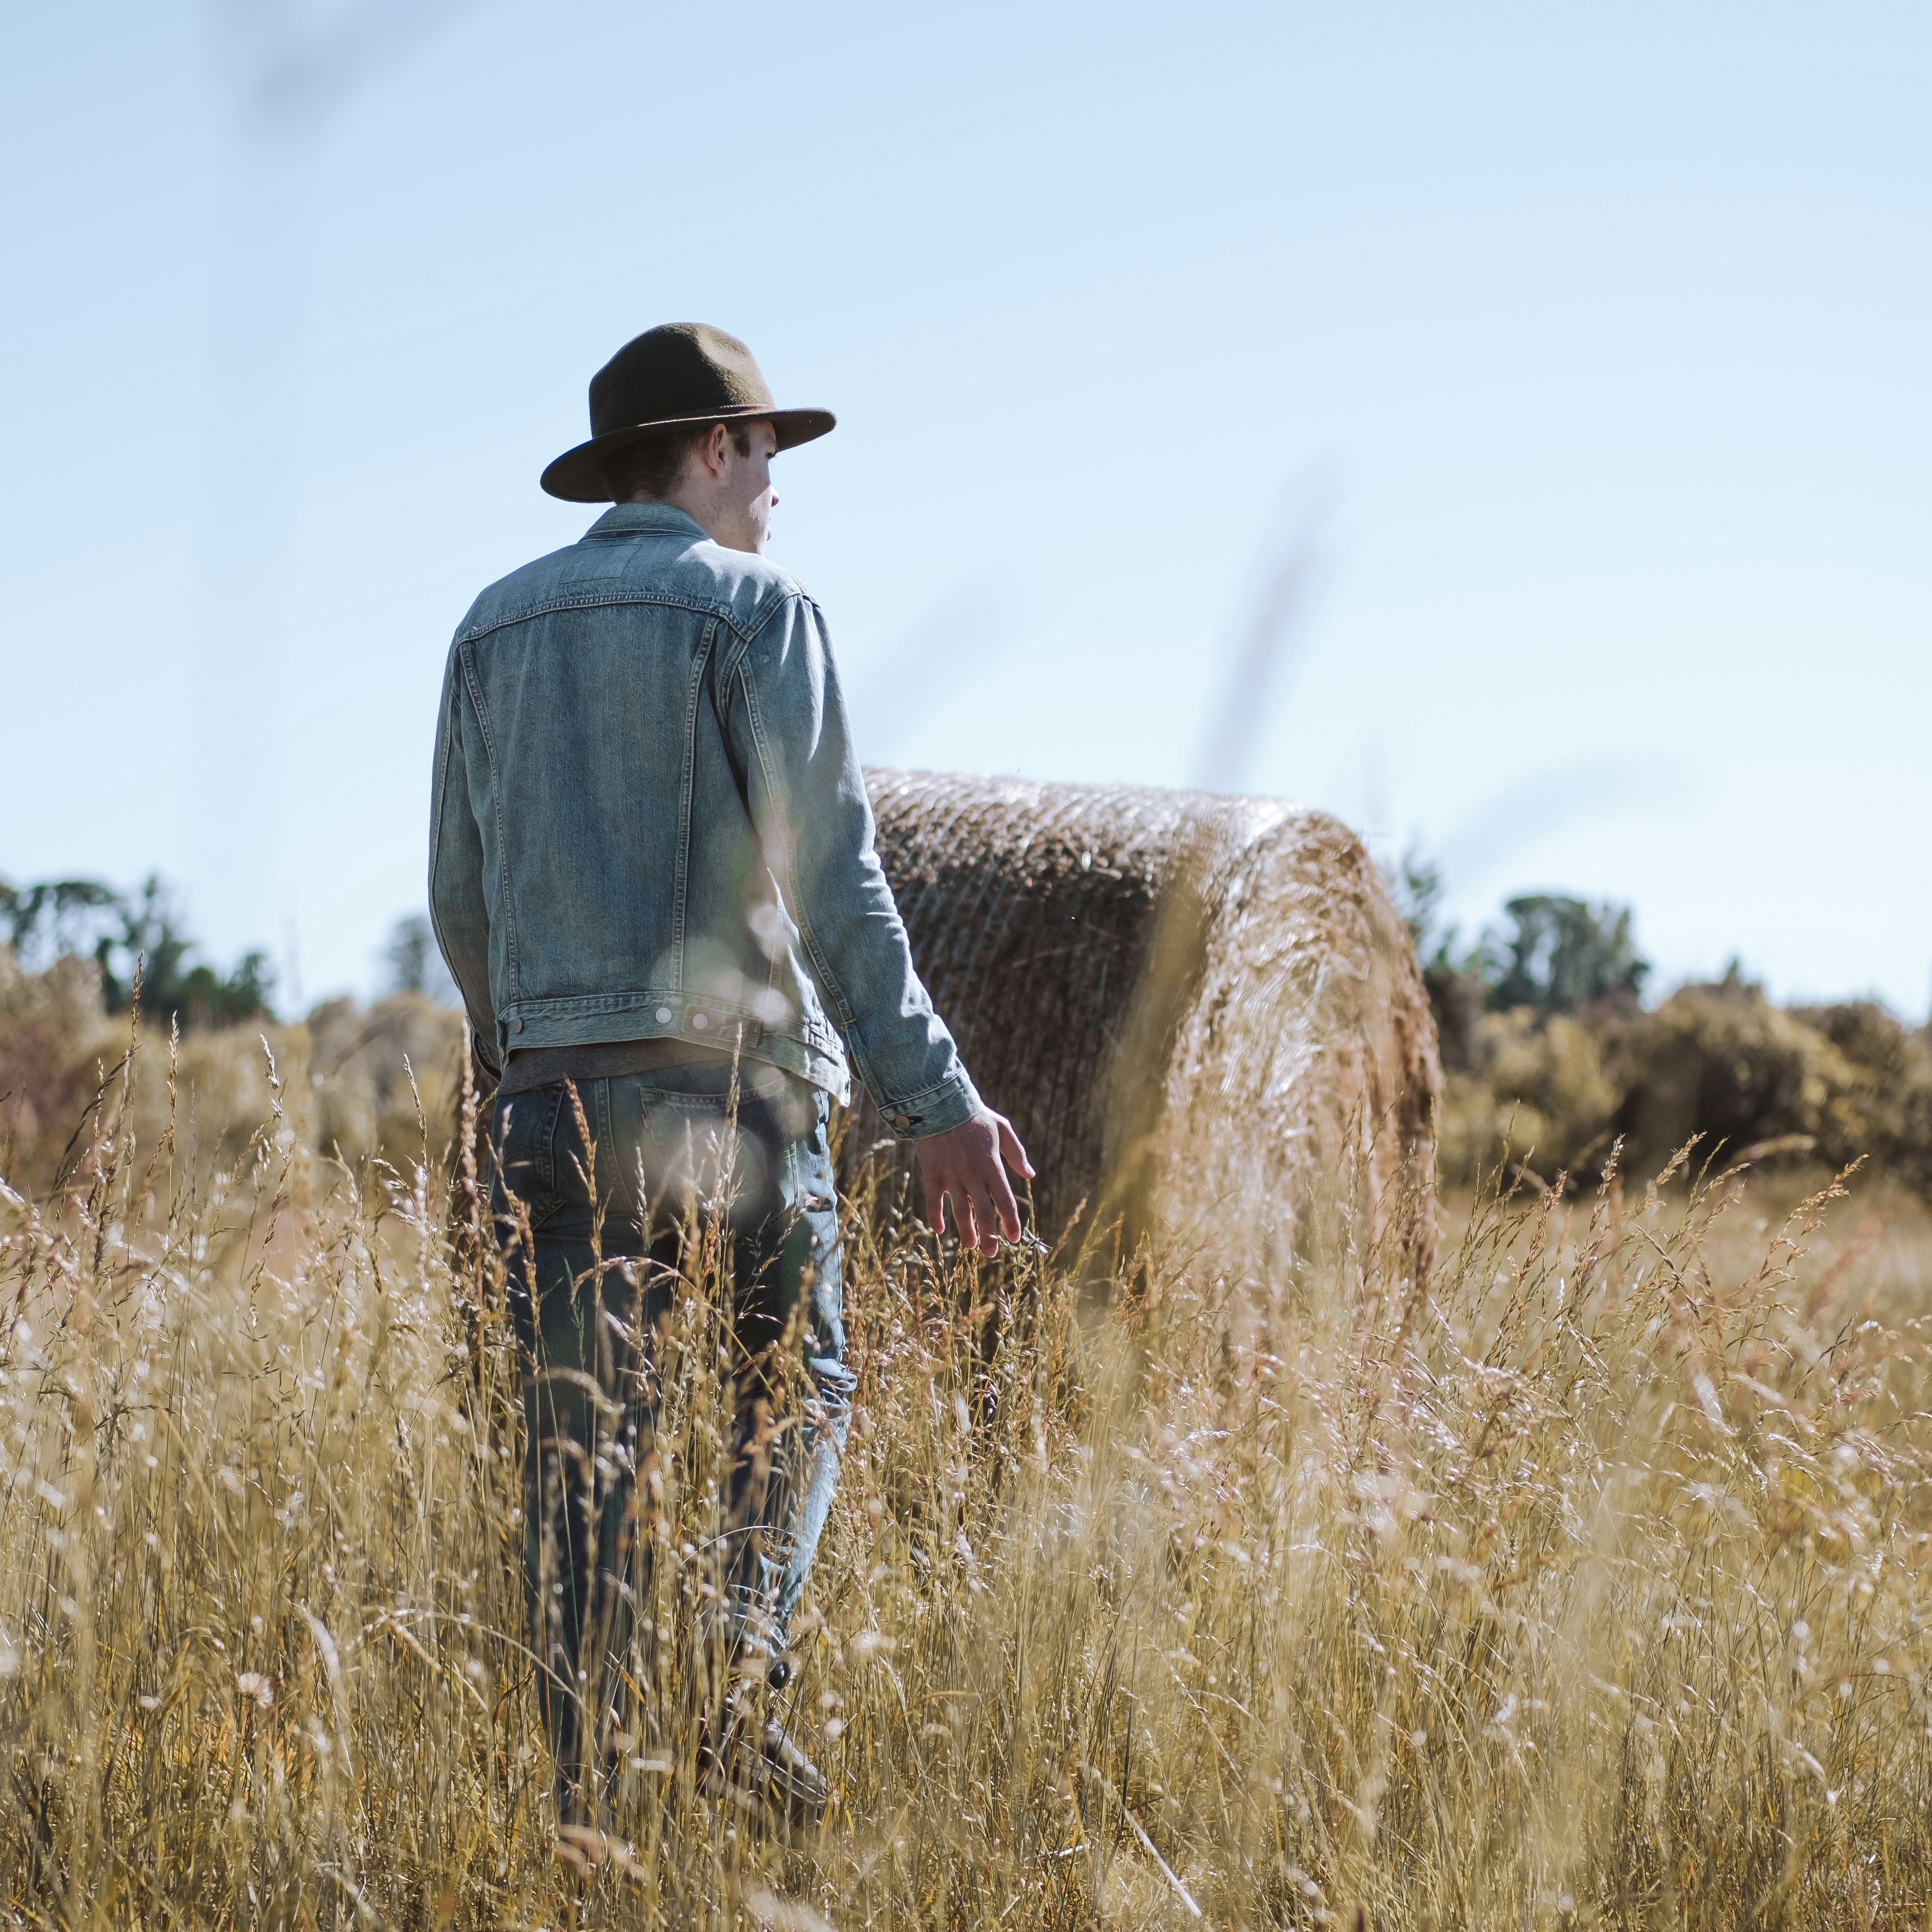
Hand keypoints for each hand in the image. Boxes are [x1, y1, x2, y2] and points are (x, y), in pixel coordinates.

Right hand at [914, 1108, 1034, 1256]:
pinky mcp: (932, 1174)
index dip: (1010, 1222)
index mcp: (992, 1166)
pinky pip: (933, 1201)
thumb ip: (1017, 1153)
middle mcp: (973, 1175)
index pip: (1005, 1201)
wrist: (940, 1103)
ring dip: (966, 1231)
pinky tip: (939, 1230)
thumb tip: (1030, 1175)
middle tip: (991, 1253)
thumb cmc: (974, 1115)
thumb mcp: (1002, 1129)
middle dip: (989, 1235)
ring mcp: (952, 1176)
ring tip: (971, 1247)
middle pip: (984, 1212)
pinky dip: (935, 1217)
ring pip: (961, 1211)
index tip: (1013, 1238)